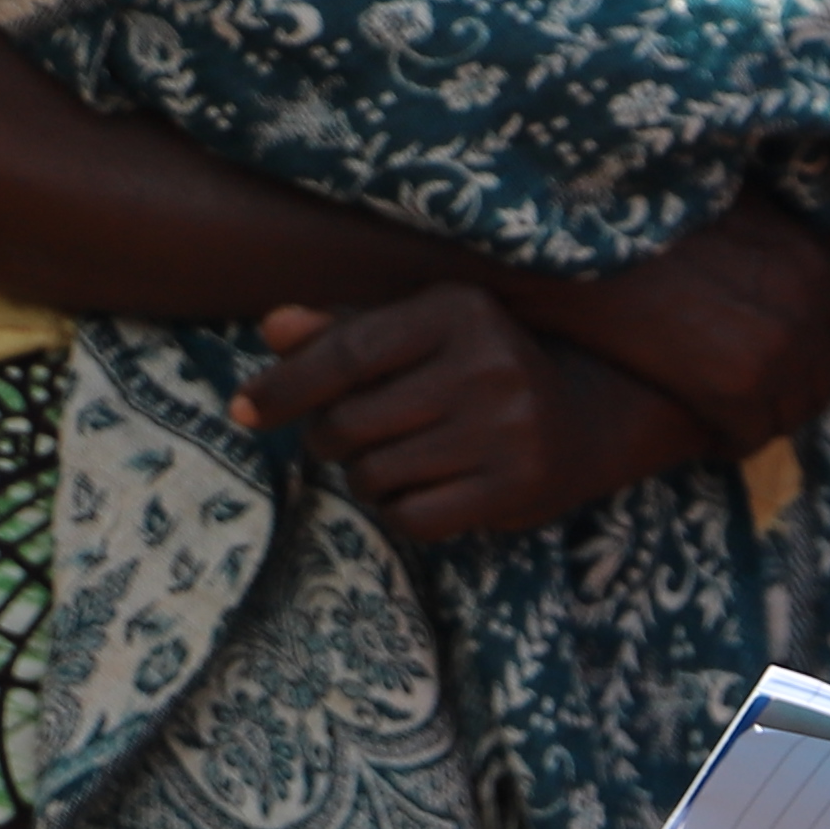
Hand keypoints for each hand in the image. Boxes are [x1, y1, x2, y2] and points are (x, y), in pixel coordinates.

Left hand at [242, 289, 706, 540]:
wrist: (586, 418)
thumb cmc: (476, 369)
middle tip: (351, 438)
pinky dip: (400, 512)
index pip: (344, 355)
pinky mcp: (521, 484)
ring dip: (365, 478)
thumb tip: (273, 328)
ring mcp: (510, 427)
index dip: (283, 387)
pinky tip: (422, 491)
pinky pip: (412, 517)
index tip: (244, 411)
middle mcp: (490, 364)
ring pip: (374, 475)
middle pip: (348, 422)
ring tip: (392, 463)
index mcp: (460, 311)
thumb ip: (345, 330)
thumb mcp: (418, 335)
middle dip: (331, 439)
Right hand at [511, 197, 829, 452]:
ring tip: (732, 409)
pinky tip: (706, 427)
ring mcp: (777, 343)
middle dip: (800, 385)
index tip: (803, 352)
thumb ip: (783, 236)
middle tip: (759, 390)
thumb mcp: (733, 203)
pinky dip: (729, 437)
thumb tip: (819, 256)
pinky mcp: (733, 383)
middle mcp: (809, 298)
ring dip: (767, 413)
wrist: (563, 227)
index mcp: (814, 255)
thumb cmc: (638, 211)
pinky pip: (750, 435)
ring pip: (796, 410)